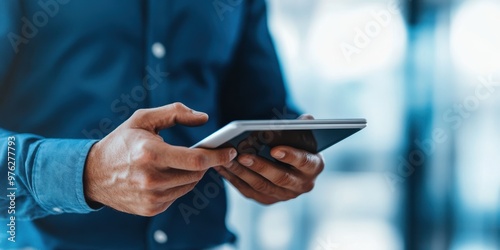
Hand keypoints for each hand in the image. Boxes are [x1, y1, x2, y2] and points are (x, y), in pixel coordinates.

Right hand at [84, 103, 236, 215]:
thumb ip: (175, 113)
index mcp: (150, 154)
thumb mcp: (143, 119)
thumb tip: (204, 118)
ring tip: (178, 162)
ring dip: (191, 173)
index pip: (196, 160)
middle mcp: (151, 179)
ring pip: (189, 185)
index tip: (230, 151)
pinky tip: (165, 175)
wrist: (93, 174)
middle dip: (203, 162)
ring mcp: (151, 197)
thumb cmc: (121, 142)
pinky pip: (178, 195)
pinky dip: (178, 184)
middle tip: (201, 152)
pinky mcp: (151, 209)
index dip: (217, 156)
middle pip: (196, 174)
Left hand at [214, 114, 323, 203]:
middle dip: (260, 166)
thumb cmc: (298, 143)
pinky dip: (234, 179)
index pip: (304, 162)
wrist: (293, 163)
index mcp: (314, 166)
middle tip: (243, 155)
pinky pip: (249, 191)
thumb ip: (304, 126)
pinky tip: (222, 167)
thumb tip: (306, 120)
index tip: (274, 149)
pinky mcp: (268, 199)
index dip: (290, 156)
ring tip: (228, 159)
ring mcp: (285, 195)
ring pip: (261, 186)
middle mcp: (302, 184)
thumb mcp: (304, 133)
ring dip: (242, 173)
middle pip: (280, 177)